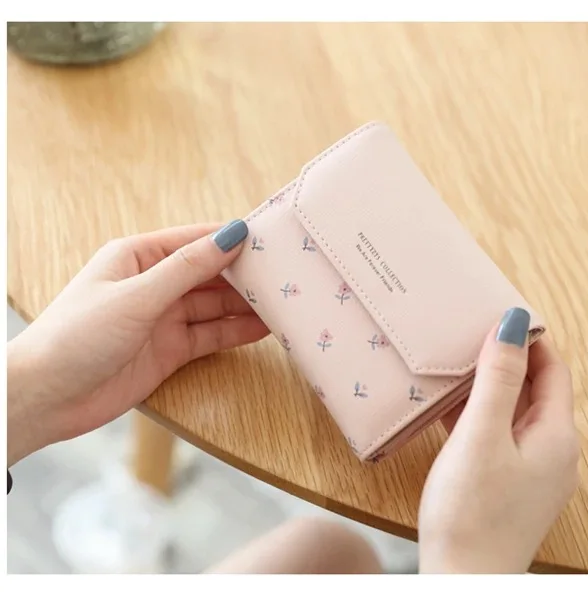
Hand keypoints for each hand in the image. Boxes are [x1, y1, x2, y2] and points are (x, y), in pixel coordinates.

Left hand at [7, 220, 268, 465]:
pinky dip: (235, 332)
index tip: (271, 240)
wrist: (46, 399)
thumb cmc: (76, 336)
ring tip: (283, 303)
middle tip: (284, 276)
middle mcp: (153, 284)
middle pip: (209, 274)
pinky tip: (263, 328)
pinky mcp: (169, 350)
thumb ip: (188, 268)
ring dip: (245, 305)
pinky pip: (210, 335)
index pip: (195, 240)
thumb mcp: (137, 296)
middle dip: (244, 275)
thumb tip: (232, 235)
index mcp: (137, 257)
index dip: (231, 239)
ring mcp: (162, 318)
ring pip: (214, 306)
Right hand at [418, 308, 579, 573]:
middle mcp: (553, 453)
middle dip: (507, 361)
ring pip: (515, 414)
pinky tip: (451, 410)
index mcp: (556, 436)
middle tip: (472, 335)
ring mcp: (533, 473)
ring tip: (457, 366)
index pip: (553, 369)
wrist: (462, 582)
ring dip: (490, 389)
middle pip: (535, 391)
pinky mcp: (510, 488)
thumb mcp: (481, 435)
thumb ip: (499, 377)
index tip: (499, 314)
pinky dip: (480, 418)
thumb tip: (515, 323)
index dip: (530, 339)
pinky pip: (500, 438)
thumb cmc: (471, 514)